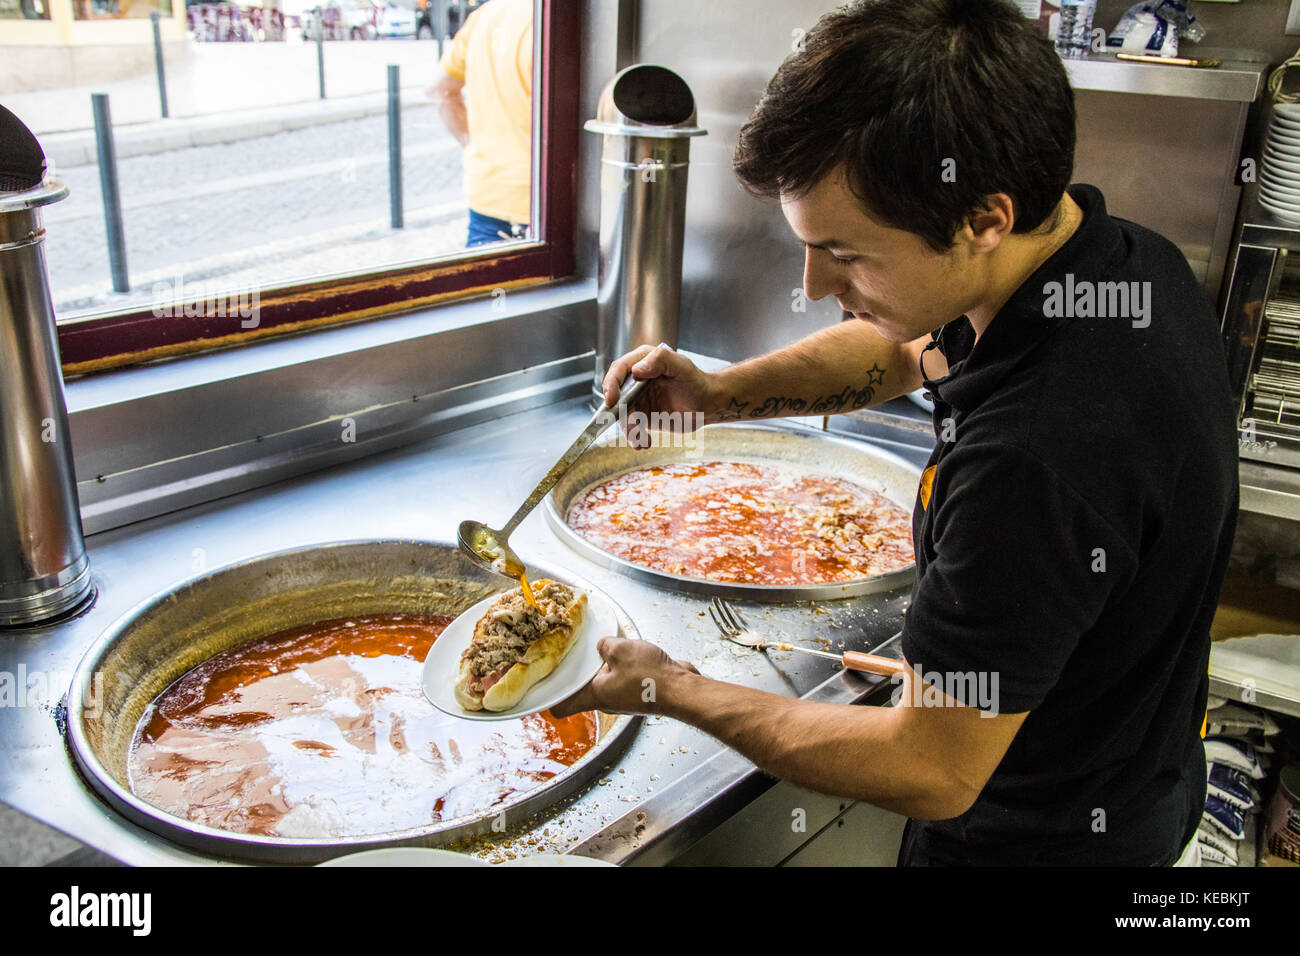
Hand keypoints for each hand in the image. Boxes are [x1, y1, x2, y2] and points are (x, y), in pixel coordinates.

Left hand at [551, 636, 700, 717]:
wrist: (682, 689)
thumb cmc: (649, 677)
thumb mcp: (619, 650)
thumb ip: (605, 645)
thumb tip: (603, 645)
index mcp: (594, 695)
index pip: (561, 708)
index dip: (550, 698)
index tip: (544, 685)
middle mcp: (607, 700)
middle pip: (583, 692)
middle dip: (578, 675)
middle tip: (573, 655)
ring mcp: (624, 697)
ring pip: (605, 682)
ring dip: (604, 667)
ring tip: (604, 647)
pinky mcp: (641, 691)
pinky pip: (626, 677)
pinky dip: (624, 666)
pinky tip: (630, 651)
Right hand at [601, 345, 719, 446]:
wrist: (707, 404)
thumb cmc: (697, 381)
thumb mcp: (682, 366)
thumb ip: (661, 360)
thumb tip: (637, 369)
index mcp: (642, 361)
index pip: (618, 370)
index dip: (611, 384)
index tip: (612, 400)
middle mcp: (635, 380)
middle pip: (615, 395)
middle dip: (619, 413)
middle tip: (632, 425)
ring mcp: (637, 399)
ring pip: (621, 415)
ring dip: (629, 429)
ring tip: (642, 439)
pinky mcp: (642, 416)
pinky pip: (631, 428)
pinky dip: (635, 438)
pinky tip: (644, 443)